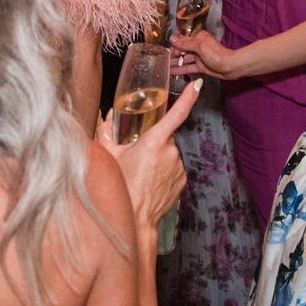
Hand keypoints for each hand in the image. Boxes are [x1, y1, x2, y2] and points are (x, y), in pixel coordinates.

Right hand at [97, 78, 199, 229]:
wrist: (134, 220)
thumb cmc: (120, 187)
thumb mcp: (108, 156)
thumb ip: (107, 132)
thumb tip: (108, 117)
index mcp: (154, 142)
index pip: (176, 114)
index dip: (188, 97)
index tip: (197, 85)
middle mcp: (171, 152)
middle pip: (163, 137)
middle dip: (151, 142)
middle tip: (134, 156)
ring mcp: (178, 167)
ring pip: (167, 153)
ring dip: (156, 158)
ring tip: (140, 173)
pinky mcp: (182, 180)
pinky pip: (172, 168)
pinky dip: (162, 170)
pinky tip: (149, 181)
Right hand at [169, 29, 242, 80]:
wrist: (230, 67)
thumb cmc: (217, 55)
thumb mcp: (199, 47)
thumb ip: (185, 44)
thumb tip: (172, 38)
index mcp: (198, 38)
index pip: (181, 41)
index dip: (173, 47)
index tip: (165, 53)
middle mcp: (197, 46)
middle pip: (181, 51)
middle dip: (172, 56)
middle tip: (161, 62)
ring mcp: (199, 57)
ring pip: (184, 60)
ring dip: (174, 64)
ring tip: (163, 68)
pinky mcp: (200, 66)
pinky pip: (188, 68)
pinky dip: (180, 70)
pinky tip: (171, 72)